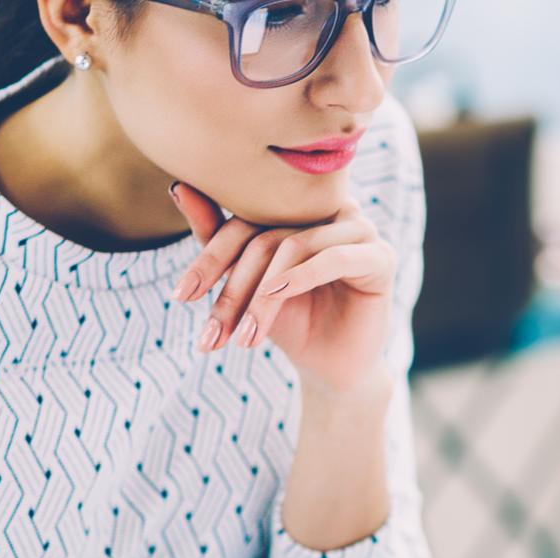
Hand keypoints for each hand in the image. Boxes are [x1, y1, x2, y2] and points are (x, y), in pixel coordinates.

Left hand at [167, 181, 395, 397]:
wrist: (329, 367)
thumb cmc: (288, 319)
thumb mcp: (246, 283)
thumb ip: (217, 237)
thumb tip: (179, 188)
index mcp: (298, 206)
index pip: (244, 220)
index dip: (210, 258)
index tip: (181, 296)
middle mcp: (329, 208)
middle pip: (266, 236)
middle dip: (234, 289)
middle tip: (212, 333)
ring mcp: (359, 229)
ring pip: (294, 248)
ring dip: (261, 297)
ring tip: (244, 336)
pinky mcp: (380, 256)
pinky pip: (334, 258)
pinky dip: (301, 278)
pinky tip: (277, 299)